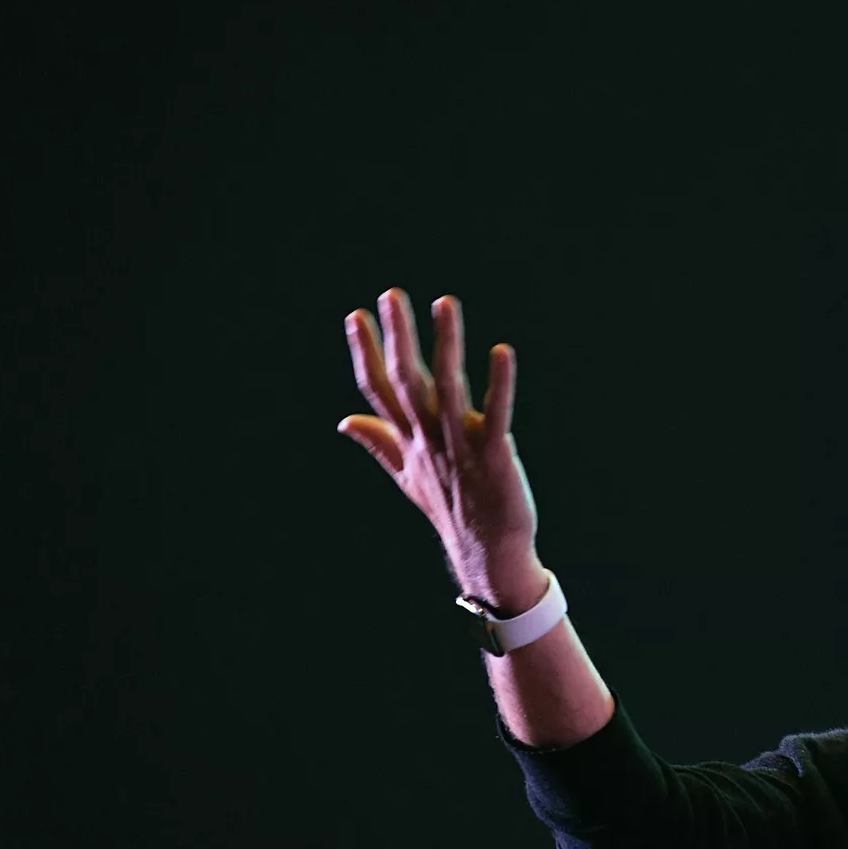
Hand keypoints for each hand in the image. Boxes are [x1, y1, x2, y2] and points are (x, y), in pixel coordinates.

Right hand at [339, 290, 545, 609]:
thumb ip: (379, 442)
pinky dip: (500, 384)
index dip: (366, 353)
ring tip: (444, 302)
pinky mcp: (495, 456)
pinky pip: (497, 415)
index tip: (356, 315)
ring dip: (446, 345)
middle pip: (406, 383)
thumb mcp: (407, 475)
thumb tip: (344, 421)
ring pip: (448, 390)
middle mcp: (429, 440)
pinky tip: (503, 351)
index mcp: (409, 440)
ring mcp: (461, 448)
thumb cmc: (450, 509)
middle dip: (398, 338)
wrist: (487, 554)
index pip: (379, 390)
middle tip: (390, 294)